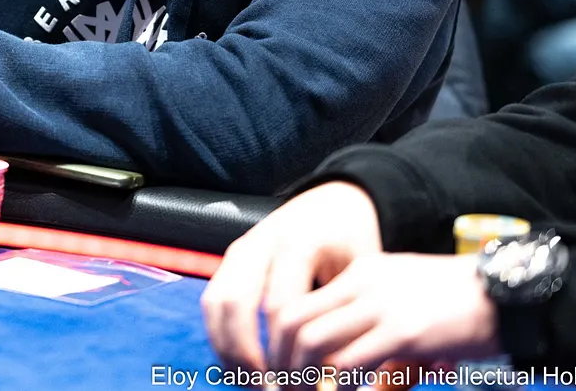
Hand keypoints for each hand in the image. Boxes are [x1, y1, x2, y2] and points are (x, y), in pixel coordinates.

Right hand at [202, 182, 381, 370]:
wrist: (336, 203)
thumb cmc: (355, 245)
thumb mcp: (362, 275)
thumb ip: (344, 317)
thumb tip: (335, 380)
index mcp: (299, 242)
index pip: (281, 309)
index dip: (288, 353)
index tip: (305, 386)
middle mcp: (262, 241)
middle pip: (236, 305)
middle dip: (247, 356)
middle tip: (269, 390)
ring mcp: (241, 248)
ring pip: (216, 304)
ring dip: (228, 350)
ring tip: (252, 383)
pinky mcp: (231, 259)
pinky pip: (213, 301)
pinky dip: (221, 337)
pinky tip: (242, 364)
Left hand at [268, 252, 499, 369]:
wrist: (508, 294)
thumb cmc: (459, 305)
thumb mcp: (404, 304)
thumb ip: (372, 330)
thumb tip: (354, 382)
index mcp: (359, 273)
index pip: (296, 302)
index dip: (279, 342)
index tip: (280, 370)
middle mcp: (361, 284)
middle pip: (293, 322)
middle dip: (281, 362)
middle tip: (285, 389)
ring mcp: (380, 306)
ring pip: (313, 342)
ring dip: (303, 378)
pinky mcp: (403, 333)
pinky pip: (350, 363)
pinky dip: (338, 387)